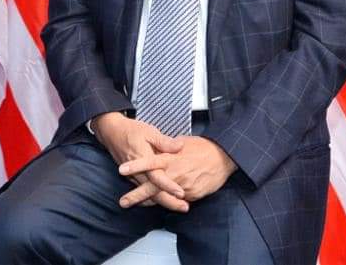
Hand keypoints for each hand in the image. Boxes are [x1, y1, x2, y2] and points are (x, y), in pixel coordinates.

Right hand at [91, 112, 188, 210]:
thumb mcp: (149, 132)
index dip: (169, 186)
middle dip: (169, 202)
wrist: (111, 132)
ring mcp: (133, 176)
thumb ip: (164, 142)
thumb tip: (180, 146)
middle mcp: (137, 172)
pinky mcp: (132, 177)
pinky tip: (164, 200)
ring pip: (148, 194)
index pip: (157, 177)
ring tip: (178, 206)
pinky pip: (144, 191)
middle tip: (185, 208)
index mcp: (143, 159)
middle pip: (153, 192)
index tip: (181, 193)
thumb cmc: (131, 130)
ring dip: (163, 202)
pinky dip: (154, 198)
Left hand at [118, 135, 236, 205]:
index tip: (122, 169)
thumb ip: (167, 147)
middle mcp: (175, 173)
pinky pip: (176, 200)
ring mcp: (182, 186)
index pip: (150, 162)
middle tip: (123, 202)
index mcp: (171, 158)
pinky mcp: (191, 195)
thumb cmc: (204, 147)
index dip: (136, 166)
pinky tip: (159, 202)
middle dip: (136, 196)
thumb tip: (158, 148)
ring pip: (163, 197)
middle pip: (152, 187)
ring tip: (138, 205)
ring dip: (149, 202)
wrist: (223, 158)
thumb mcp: (183, 142)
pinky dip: (168, 201)